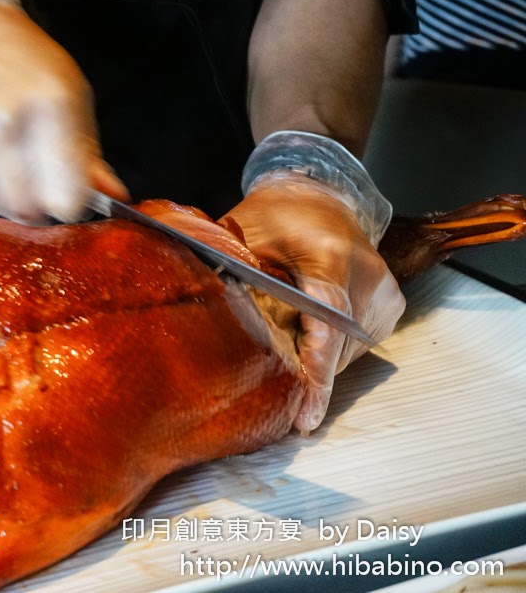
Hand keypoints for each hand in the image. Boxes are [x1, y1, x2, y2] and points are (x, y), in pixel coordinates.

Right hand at [0, 0, 126, 222]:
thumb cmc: (13, 56)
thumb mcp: (66, 88)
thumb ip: (88, 150)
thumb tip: (114, 197)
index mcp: (47, 105)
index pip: (66, 199)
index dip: (70, 202)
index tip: (66, 192)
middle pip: (27, 210)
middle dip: (35, 201)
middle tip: (31, 174)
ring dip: (1, 193)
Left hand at [224, 176, 404, 433]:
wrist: (320, 198)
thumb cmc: (277, 216)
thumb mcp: (245, 238)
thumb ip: (236, 278)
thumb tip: (217, 325)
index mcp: (331, 253)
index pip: (328, 319)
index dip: (316, 368)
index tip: (307, 410)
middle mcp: (369, 273)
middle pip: (337, 346)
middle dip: (305, 375)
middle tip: (276, 397)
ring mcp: (385, 292)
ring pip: (347, 354)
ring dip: (316, 363)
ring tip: (288, 352)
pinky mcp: (390, 307)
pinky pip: (356, 348)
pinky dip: (329, 352)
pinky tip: (308, 338)